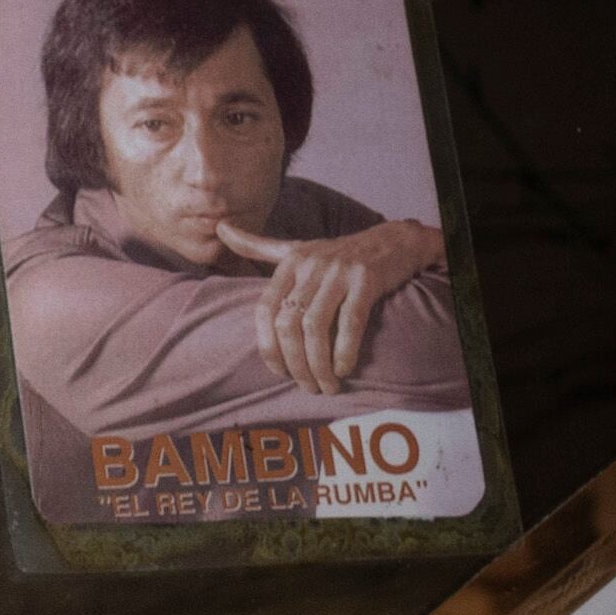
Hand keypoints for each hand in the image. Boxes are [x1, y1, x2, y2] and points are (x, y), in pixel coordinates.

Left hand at [211, 217, 441, 393]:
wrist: (396, 241)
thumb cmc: (339, 254)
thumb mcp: (297, 246)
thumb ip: (258, 246)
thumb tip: (220, 228)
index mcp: (290, 262)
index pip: (265, 310)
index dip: (268, 346)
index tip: (279, 372)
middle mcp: (310, 265)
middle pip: (288, 324)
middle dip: (294, 363)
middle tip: (306, 386)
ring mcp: (339, 272)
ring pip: (316, 327)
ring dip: (318, 364)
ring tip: (327, 386)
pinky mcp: (367, 279)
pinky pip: (351, 321)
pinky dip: (345, 350)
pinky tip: (345, 370)